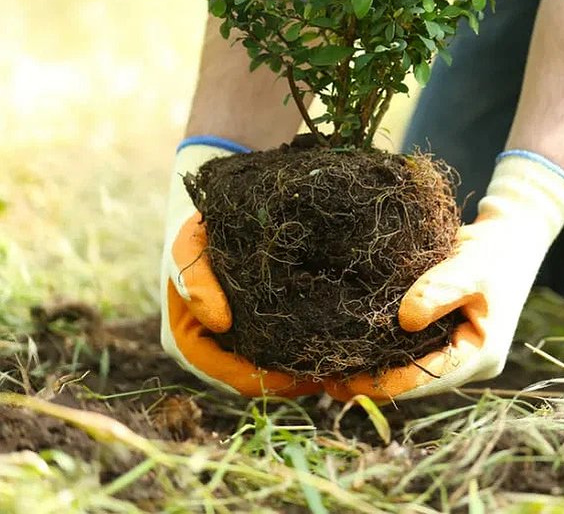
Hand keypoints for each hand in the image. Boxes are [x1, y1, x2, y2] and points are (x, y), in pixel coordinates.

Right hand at [159, 140, 321, 397]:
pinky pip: (288, 347)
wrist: (220, 206)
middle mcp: (216, 349)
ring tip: (348, 362)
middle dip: (298, 380)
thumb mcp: (189, 245)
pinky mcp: (262, 326)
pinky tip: (344, 340)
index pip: (236, 378)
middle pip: (262, 381)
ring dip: (309, 368)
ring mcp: (238, 341)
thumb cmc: (201, 226)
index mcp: (189, 341)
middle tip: (341, 374)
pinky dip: (312, 347)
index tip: (308, 376)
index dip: (271, 383)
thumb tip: (218, 321)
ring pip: (278, 368)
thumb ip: (194, 277)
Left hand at [322, 151, 563, 401]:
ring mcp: (458, 354)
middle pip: (416, 383)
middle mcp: (470, 363)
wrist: (511, 237)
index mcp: (482, 354)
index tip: (344, 380)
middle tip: (324, 381)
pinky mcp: (445, 340)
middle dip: (373, 382)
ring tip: (328, 371)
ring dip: (375, 371)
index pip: (428, 378)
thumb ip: (440, 289)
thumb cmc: (494, 251)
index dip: (385, 382)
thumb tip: (404, 320)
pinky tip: (350, 350)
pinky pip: (411, 355)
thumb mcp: (471, 266)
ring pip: (411, 372)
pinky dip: (382, 354)